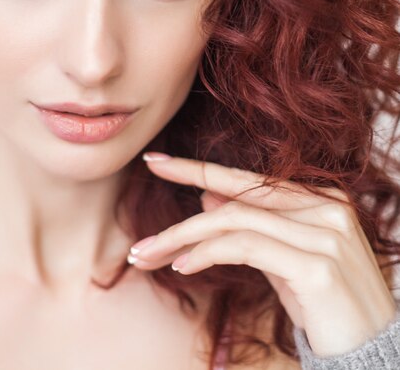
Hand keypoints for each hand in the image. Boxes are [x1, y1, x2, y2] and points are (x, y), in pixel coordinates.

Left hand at [127, 152, 397, 356]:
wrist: (374, 353)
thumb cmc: (325, 306)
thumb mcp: (280, 259)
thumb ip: (248, 225)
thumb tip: (206, 197)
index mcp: (318, 197)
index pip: (244, 178)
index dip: (194, 168)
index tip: (153, 161)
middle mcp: (324, 206)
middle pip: (232, 198)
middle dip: (179, 216)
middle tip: (138, 239)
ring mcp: (323, 232)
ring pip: (231, 219)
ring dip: (181, 239)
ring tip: (149, 257)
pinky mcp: (316, 263)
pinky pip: (243, 246)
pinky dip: (205, 254)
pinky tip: (182, 267)